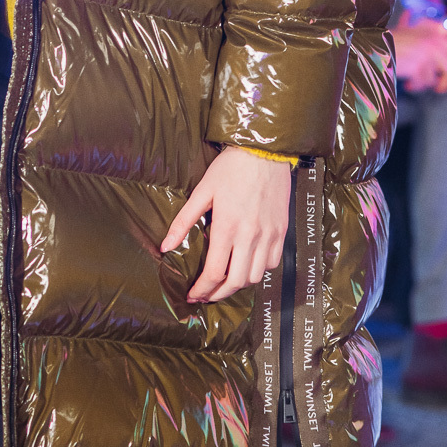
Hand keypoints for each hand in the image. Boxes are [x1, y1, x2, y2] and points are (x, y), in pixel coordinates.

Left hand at [161, 146, 291, 305]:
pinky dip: (259, 270)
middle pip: (236, 282)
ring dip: (239, 284)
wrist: (264, 151)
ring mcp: (268, 235)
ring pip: (256, 277)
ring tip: (225, 282)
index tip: (193, 295)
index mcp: (227, 227)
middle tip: (206, 295)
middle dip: (218, 294)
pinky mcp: (281, 231)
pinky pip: (272, 263)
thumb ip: (183, 221)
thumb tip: (165, 246)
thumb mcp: (202, 191)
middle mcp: (250, 236)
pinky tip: (247, 265)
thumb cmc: (230, 168)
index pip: (214, 272)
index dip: (202, 289)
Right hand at [393, 15, 446, 93]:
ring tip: (430, 87)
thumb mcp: (416, 30)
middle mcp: (435, 41)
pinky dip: (417, 85)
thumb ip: (435, 31)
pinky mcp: (419, 66)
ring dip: (437, 85)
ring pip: (444, 77)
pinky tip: (409, 83)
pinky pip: (425, 82)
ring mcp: (428, 54)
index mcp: (436, 32)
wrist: (375, 45)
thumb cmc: (394, 40)